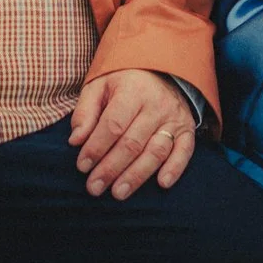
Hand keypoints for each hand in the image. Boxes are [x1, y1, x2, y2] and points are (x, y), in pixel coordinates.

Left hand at [69, 69, 197, 199]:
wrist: (161, 69)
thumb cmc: (123, 82)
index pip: (113, 124)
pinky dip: (175, 169)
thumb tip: (76, 141)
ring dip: (137, 175)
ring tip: (118, 193)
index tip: (82, 166)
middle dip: (111, 169)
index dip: (96, 148)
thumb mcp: (99, 86)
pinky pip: (184, 151)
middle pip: (132, 143)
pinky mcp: (187, 129)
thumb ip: (85, 112)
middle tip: (94, 188)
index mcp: (132, 90)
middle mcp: (156, 105)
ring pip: (156, 151)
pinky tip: (162, 184)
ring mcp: (174, 118)